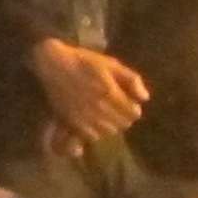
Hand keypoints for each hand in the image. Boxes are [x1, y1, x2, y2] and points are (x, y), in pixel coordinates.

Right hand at [31, 39, 148, 155]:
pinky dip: (96, 131)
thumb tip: (144, 98)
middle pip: (123, 124)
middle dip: (123, 117)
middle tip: (116, 108)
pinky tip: (93, 121)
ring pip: (109, 131)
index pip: (133, 112)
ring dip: (111, 125)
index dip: (133, 108)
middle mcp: (99, 107)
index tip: (128, 102)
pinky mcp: (72, 121)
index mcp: (110, 92)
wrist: (52, 64)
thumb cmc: (83, 61)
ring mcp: (84, 116)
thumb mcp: (111, 64)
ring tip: (105, 115)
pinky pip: (92, 136)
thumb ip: (131, 79)